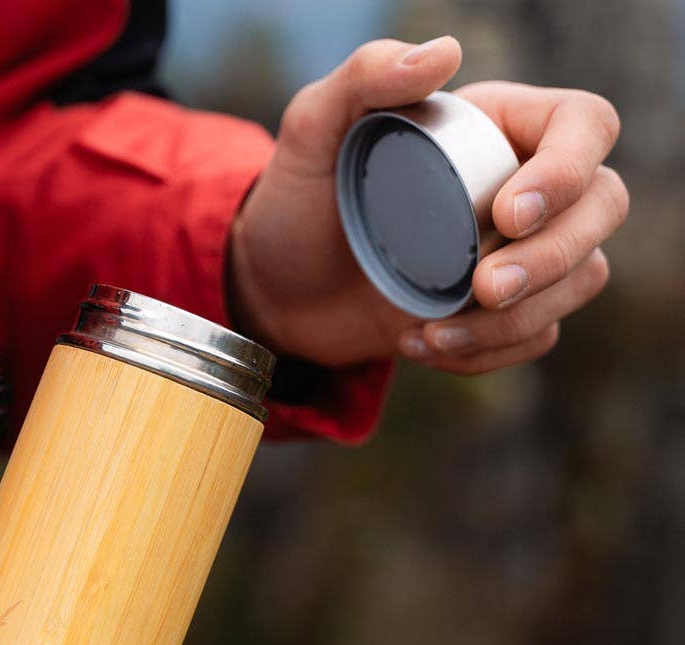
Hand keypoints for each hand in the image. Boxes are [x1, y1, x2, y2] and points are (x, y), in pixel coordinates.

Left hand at [227, 36, 628, 373]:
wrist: (278, 290)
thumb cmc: (295, 204)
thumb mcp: (309, 133)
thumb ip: (362, 78)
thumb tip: (442, 54)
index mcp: (494, 128)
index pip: (583, 126)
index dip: (569, 169)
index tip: (507, 216)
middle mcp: (518, 186)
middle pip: (603, 208)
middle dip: (554, 257)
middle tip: (484, 289)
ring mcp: (513, 253)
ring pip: (580, 280)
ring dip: (516, 320)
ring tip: (430, 332)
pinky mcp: (495, 312)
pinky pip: (534, 337)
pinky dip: (485, 353)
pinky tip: (420, 344)